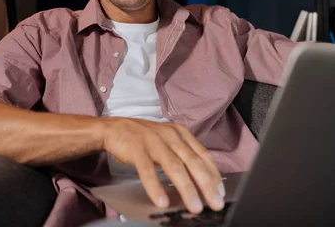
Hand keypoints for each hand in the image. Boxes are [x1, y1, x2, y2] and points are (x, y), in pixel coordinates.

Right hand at [102, 117, 224, 213]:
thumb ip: (183, 156)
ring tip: (194, 206)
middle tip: (215, 203)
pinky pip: (148, 170)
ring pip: (174, 167)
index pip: (203, 155)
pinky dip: (156, 187)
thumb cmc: (143, 139)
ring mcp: (154, 141)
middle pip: (193, 162)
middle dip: (206, 185)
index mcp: (181, 133)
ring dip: (187, 188)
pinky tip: (162, 201)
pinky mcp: (137, 148)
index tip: (220, 193)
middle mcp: (170, 135)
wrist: (113, 128)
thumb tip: (201, 180)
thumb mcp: (168, 142)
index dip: (213, 175)